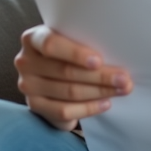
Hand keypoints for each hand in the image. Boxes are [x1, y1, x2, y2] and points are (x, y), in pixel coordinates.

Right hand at [14, 25, 131, 130]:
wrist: (53, 74)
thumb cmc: (68, 52)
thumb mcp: (71, 40)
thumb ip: (84, 41)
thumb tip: (118, 52)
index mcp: (33, 39)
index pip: (50, 44)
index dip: (75, 53)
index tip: (99, 61)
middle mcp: (25, 61)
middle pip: (65, 71)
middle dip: (100, 76)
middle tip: (124, 78)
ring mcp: (27, 86)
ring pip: (68, 92)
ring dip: (100, 91)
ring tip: (122, 89)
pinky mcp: (35, 106)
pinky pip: (64, 111)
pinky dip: (89, 108)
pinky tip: (106, 103)